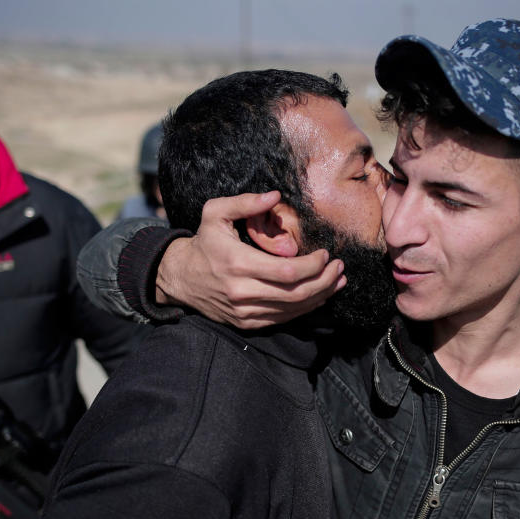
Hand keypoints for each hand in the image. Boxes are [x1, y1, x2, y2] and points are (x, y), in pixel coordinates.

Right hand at [155, 192, 345, 328]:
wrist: (180, 277)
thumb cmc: (203, 242)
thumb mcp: (216, 213)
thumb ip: (246, 202)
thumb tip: (275, 196)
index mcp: (238, 263)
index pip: (288, 271)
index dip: (314, 265)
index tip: (326, 254)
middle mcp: (242, 291)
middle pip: (296, 293)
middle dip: (324, 281)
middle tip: (339, 268)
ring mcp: (245, 311)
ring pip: (293, 309)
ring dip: (320, 296)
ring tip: (337, 281)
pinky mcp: (247, 322)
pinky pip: (283, 319)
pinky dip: (304, 309)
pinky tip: (319, 296)